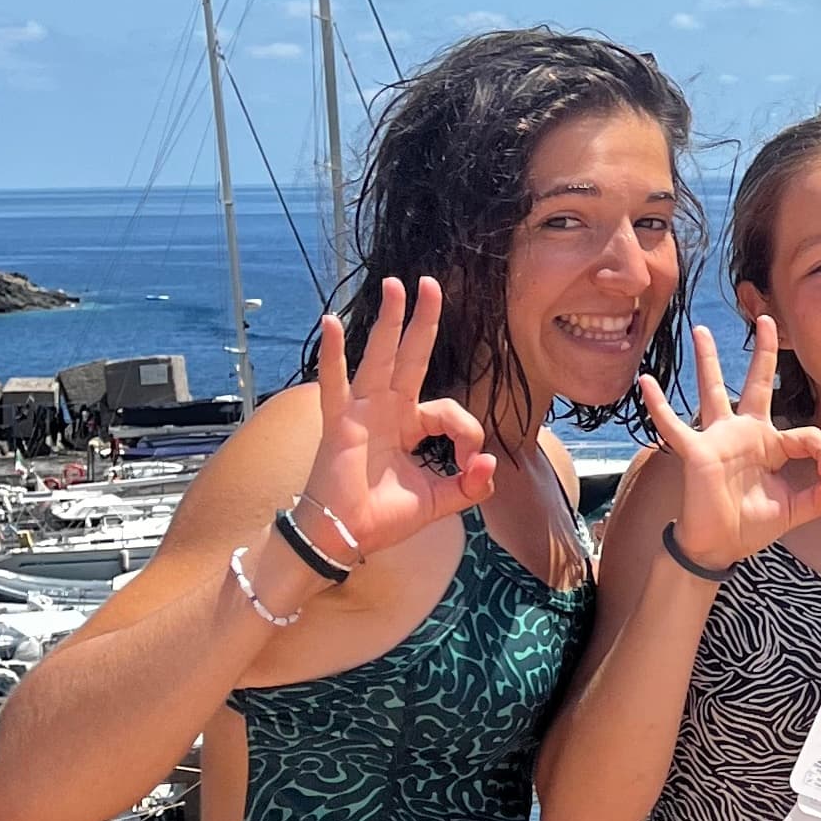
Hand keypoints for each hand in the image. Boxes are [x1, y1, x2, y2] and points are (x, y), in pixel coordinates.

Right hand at [295, 278, 499, 559]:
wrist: (347, 536)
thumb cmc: (384, 517)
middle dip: (423, 321)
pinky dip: (332, 355)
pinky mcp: (340, 423)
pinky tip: (331, 324)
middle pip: (411, 357)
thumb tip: (489, 463)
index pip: (449, 411)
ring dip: (389, 322)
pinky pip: (334, 384)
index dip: (469, 432)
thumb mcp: (440, 501)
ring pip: (379, 359)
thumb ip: (470, 485)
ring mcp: (362, 412)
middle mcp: (387, 411)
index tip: (472, 462)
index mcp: (411, 425)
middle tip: (430, 284)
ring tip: (395, 286)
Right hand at [640, 319, 820, 569]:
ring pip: (713, 391)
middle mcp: (745, 433)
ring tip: (701, 330)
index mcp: (771, 445)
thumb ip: (820, 497)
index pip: (806, 434)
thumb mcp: (795, 512)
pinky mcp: (696, 451)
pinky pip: (672, 425)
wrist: (720, 546)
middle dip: (763, 352)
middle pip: (757, 384)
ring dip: (708, 361)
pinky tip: (646, 382)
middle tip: (766, 318)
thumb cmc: (752, 525)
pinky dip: (659, 406)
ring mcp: (719, 439)